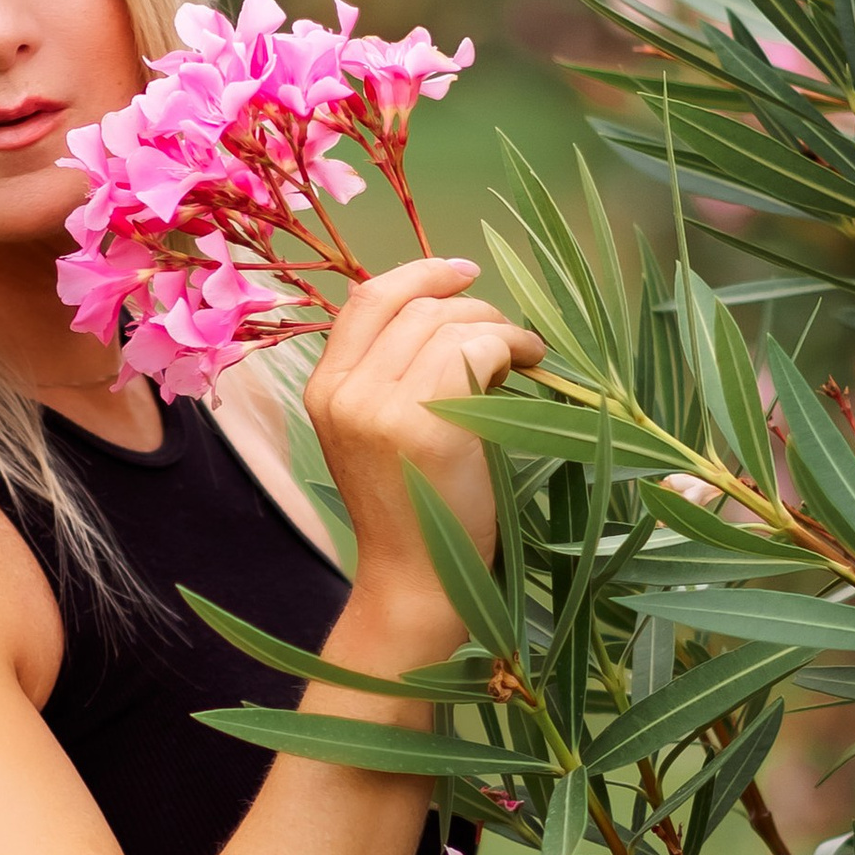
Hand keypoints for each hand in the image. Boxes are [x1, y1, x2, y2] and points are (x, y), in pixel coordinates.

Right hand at [304, 257, 544, 632]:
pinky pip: (477, 351)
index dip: (419, 274)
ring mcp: (382, 411)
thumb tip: (445, 306)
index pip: (366, 301)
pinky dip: (511, 347)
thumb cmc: (412, 508)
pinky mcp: (428, 428)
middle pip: (418, 309)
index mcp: (325, 390)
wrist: (416, 581)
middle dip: (474, 308)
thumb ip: (388, 373)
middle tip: (511, 338)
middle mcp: (345, 395)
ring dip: (499, 328)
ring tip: (524, 356)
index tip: (464, 273)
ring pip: (450, 324)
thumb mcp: (375, 432)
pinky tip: (529, 368)